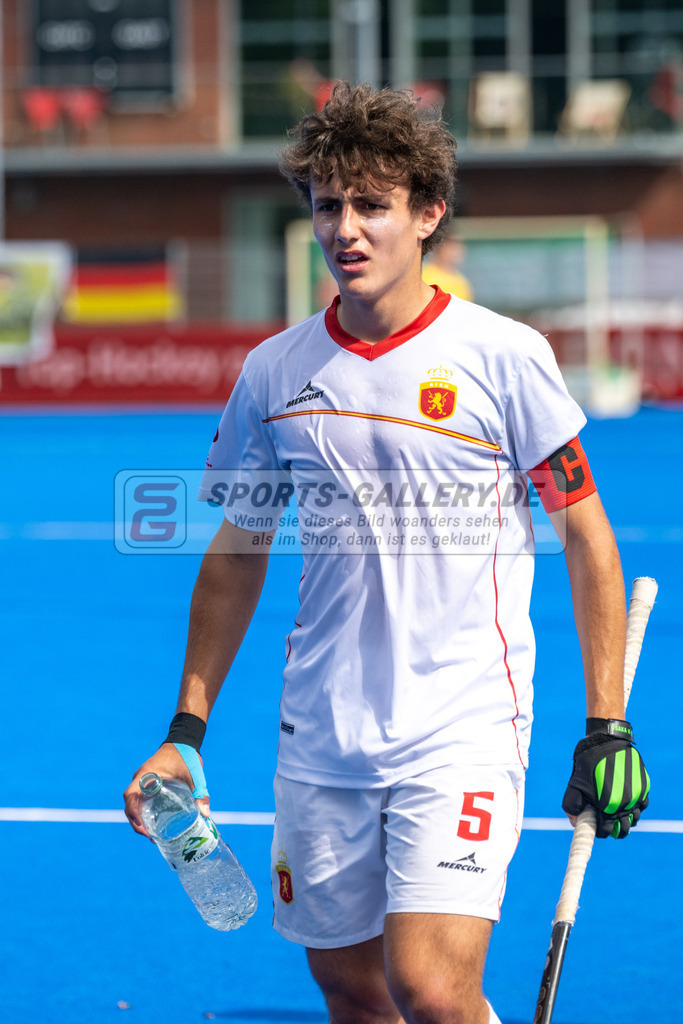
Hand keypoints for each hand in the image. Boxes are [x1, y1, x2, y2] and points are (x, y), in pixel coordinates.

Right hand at [123, 743, 210, 839]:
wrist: (183, 741)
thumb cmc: (186, 756)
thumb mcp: (194, 776)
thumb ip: (200, 794)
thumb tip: (205, 815)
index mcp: (147, 775)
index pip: (130, 795)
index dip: (132, 811)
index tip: (140, 825)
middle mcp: (140, 778)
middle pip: (130, 803)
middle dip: (136, 822)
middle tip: (150, 837)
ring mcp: (142, 780)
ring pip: (134, 802)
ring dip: (139, 818)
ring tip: (152, 835)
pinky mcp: (147, 782)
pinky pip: (140, 798)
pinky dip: (143, 811)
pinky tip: (154, 823)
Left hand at [562, 722, 649, 838]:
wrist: (606, 740)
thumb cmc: (588, 762)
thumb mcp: (575, 783)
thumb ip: (572, 805)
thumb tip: (574, 822)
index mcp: (607, 807)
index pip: (607, 831)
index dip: (600, 831)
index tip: (597, 827)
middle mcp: (625, 804)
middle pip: (624, 829)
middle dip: (615, 829)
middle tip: (607, 823)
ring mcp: (637, 796)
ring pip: (635, 818)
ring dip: (626, 820)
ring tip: (617, 813)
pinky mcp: (644, 787)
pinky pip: (643, 805)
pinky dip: (637, 807)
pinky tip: (627, 802)